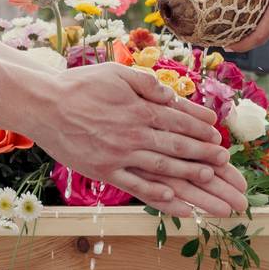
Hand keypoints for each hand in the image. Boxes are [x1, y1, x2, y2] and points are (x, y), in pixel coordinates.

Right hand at [31, 63, 246, 216]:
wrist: (45, 105)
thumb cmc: (81, 85)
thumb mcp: (117, 73)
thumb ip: (147, 84)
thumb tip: (171, 95)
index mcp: (139, 109)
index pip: (178, 120)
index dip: (200, 127)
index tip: (217, 133)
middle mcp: (134, 133)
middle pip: (176, 145)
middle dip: (204, 152)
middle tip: (224, 158)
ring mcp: (119, 154)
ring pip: (162, 166)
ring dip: (188, 172)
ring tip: (209, 176)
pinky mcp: (104, 170)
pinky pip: (135, 184)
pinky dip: (155, 192)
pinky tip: (172, 196)